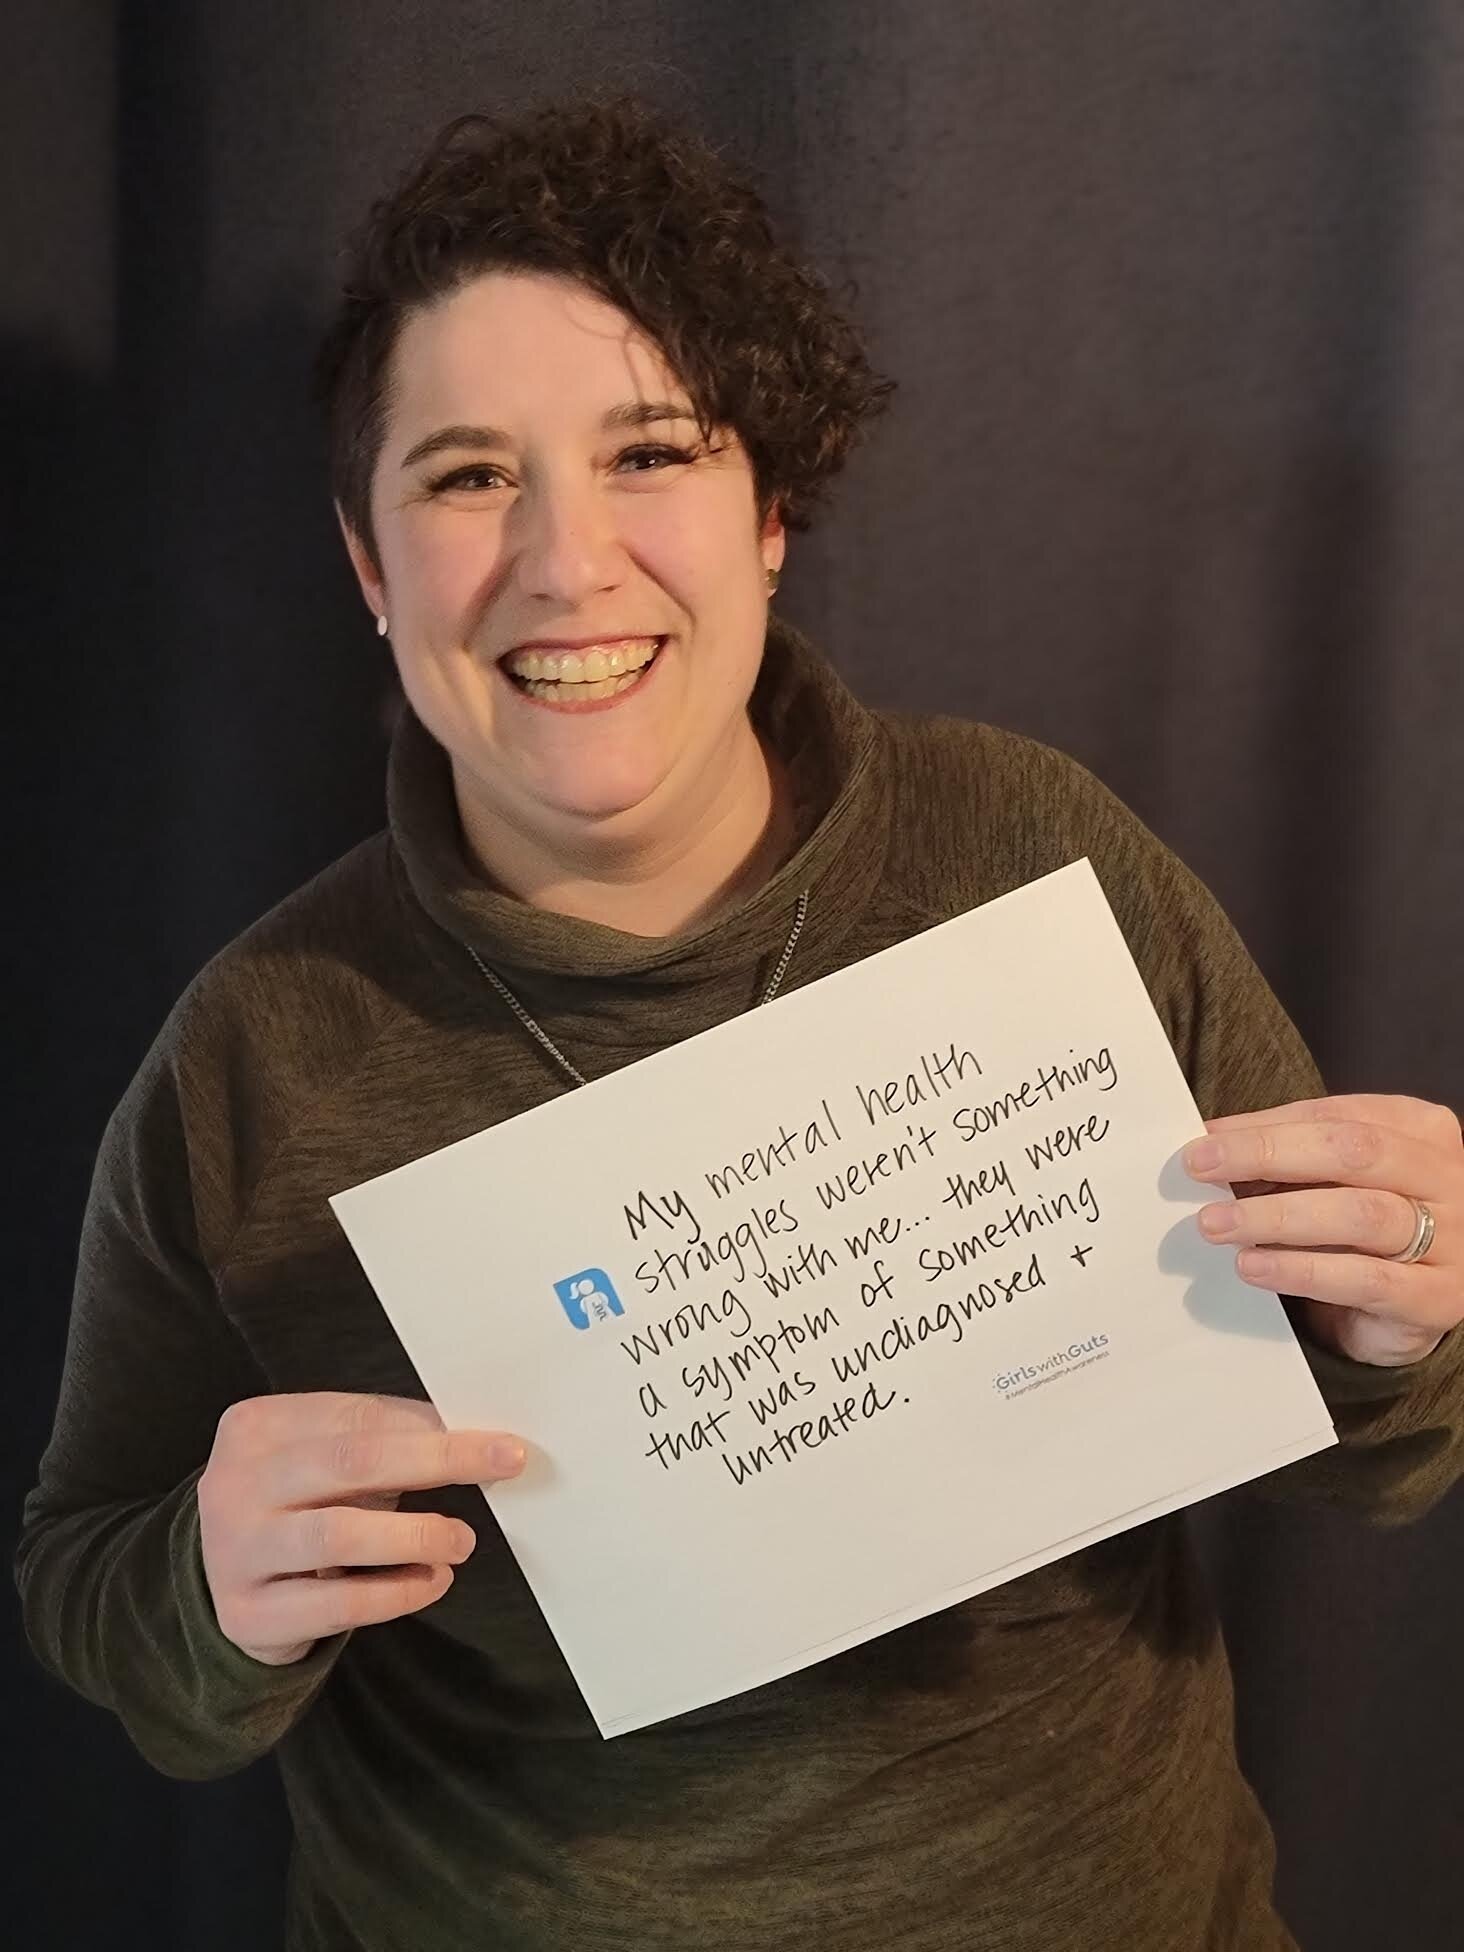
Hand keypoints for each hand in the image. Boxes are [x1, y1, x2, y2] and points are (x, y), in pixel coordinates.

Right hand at [197, 1392, 525, 1665]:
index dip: (433, 1429)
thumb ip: (383, 1439)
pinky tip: (432, 1581)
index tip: (498, 1442)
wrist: (223, 1580)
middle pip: (351, 1462)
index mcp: (256, 1426)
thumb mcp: (324, 1459)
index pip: (358, 1419)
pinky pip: (337, 1602)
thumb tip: (472, 1434)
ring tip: (461, 1540)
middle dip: (438, 1462)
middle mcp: (234, 1482)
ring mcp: (234, 1550)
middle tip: (502, 1468)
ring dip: (417, 1535)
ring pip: (340, 1534)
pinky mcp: (247, 1614)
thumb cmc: (296, 1503)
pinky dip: (397, 1593)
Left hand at [1182, 1093, 1463, 1366]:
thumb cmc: (1365, 1232)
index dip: (1265, 1126)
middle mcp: (1445, 1177)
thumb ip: (1287, 1155)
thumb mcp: (1331, 1181)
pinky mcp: (1437, 1298)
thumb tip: (1210, 1141)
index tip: (1204, 1139)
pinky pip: (1365, 1279)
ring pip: (1360, 1215)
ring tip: (1216, 1223)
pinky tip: (1253, 1266)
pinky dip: (1301, 1270)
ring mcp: (1450, 1239)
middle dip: (1267, 1155)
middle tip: (1201, 1168)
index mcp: (1420, 1131)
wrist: (1410, 1310)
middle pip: (1353, 1152)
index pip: (1336, 1115)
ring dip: (1277, 1217)